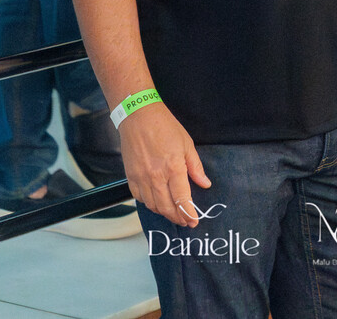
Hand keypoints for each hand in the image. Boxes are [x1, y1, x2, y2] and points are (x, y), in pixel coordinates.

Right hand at [118, 102, 210, 226]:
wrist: (138, 115)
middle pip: (167, 208)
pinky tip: (156, 202)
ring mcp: (141, 178)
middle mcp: (156, 176)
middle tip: (185, 220)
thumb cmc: (164, 125)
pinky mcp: (131, 176)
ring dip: (164, 213)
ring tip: (173, 213)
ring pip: (153, 206)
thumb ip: (195, 166)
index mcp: (173, 167)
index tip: (194, 221)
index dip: (189, 214)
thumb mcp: (186, 143)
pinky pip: (139, 198)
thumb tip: (205, 183)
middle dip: (178, 218)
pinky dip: (149, 204)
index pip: (182, 200)